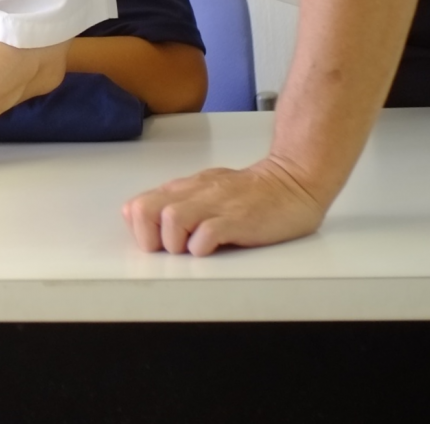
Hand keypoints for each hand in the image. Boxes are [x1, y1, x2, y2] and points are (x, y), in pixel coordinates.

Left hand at [121, 156, 327, 254]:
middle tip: (170, 249)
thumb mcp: (208, 191)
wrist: (294, 181)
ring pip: (171, 220)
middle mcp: (194, 193)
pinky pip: (206, 235)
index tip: (156, 242)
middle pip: (144, 210)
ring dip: (175, 243)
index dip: (139, 229)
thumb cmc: (253, 192)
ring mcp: (216, 205)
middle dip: (148, 237)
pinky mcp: (238, 219)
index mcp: (185, 189)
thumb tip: (157, 226)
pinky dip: (203, 248)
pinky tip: (214, 249)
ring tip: (193, 248)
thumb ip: (183, 204)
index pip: (136, 205)